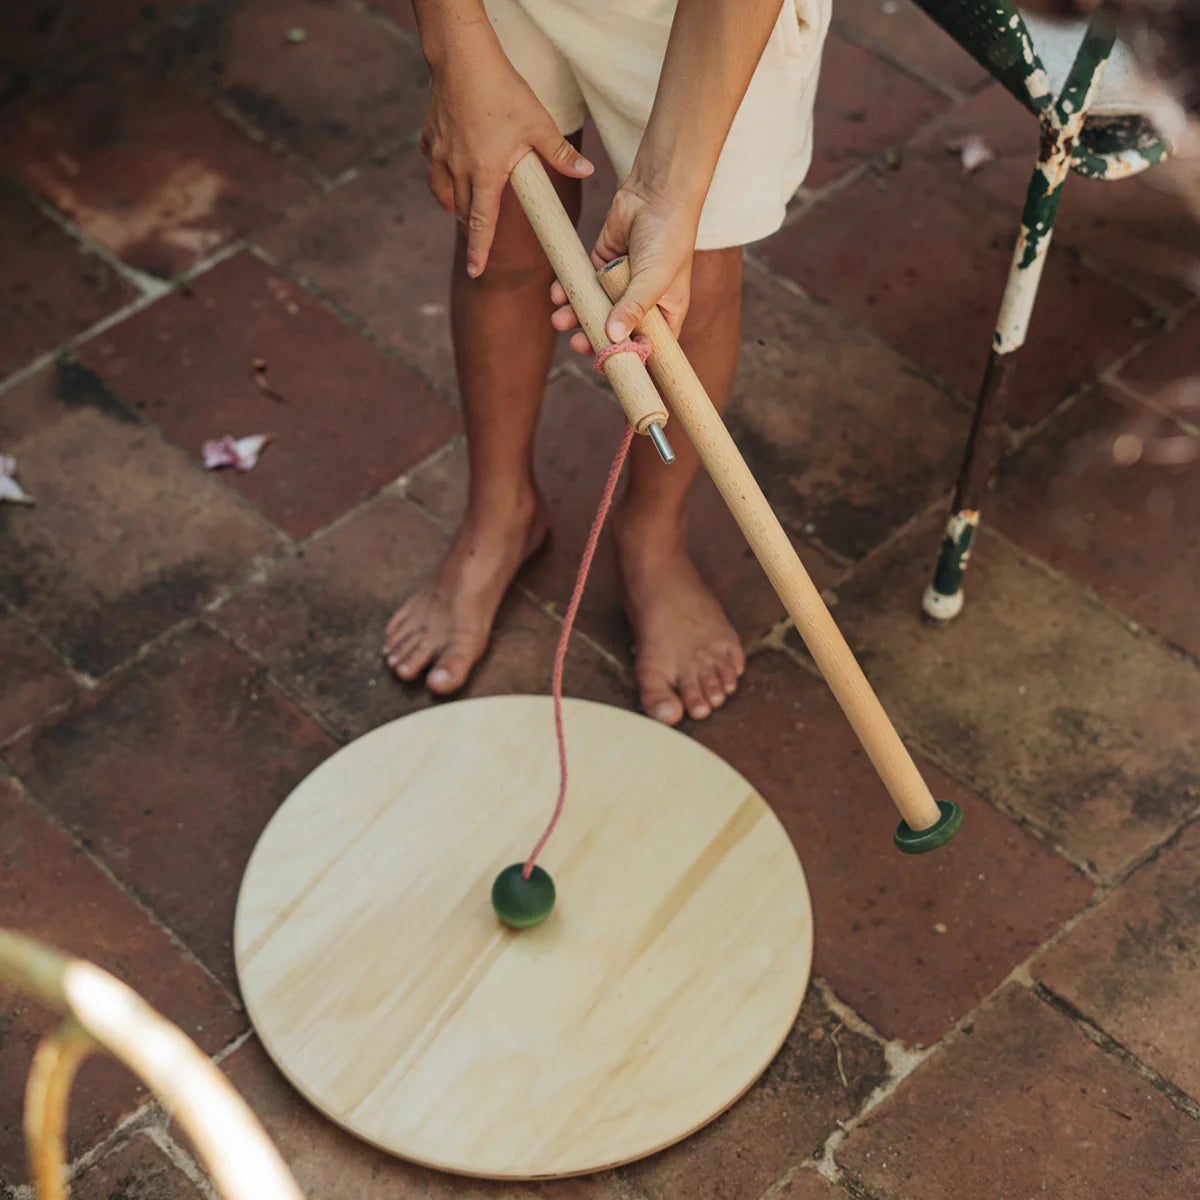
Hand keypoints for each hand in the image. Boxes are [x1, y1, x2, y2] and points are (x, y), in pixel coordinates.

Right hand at [420, 33, 592, 277]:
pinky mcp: (430, 138)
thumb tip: (587, 171)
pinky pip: (433, 164)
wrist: (462, 57)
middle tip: (480, 238)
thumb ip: (560, 154)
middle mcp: (458, 170)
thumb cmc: (502, 91)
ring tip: (466, 205)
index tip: (476, 271)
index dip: (479, 250)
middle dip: (471, 227)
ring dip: (454, 204)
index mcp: (486, 174)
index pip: (482, 224)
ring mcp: (439, 154)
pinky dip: (442, 171)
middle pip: (462, 212)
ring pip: (442, 193)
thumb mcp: (539, 124)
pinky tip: (452, 163)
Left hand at [551, 180, 701, 352]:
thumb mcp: (654, 279)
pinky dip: (569, 289)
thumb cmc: (668, 238)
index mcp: (664, 313)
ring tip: (558, 319)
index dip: (628, 359)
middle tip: (576, 343)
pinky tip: (558, 293)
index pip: (646, 347)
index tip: (608, 366)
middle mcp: (642, 303)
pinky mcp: (602, 265)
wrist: (656, 193)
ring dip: (575, 315)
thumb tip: (613, 338)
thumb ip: (633, 308)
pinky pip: (582, 284)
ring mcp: (620, 284)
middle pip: (614, 332)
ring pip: (594, 309)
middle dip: (592, 338)